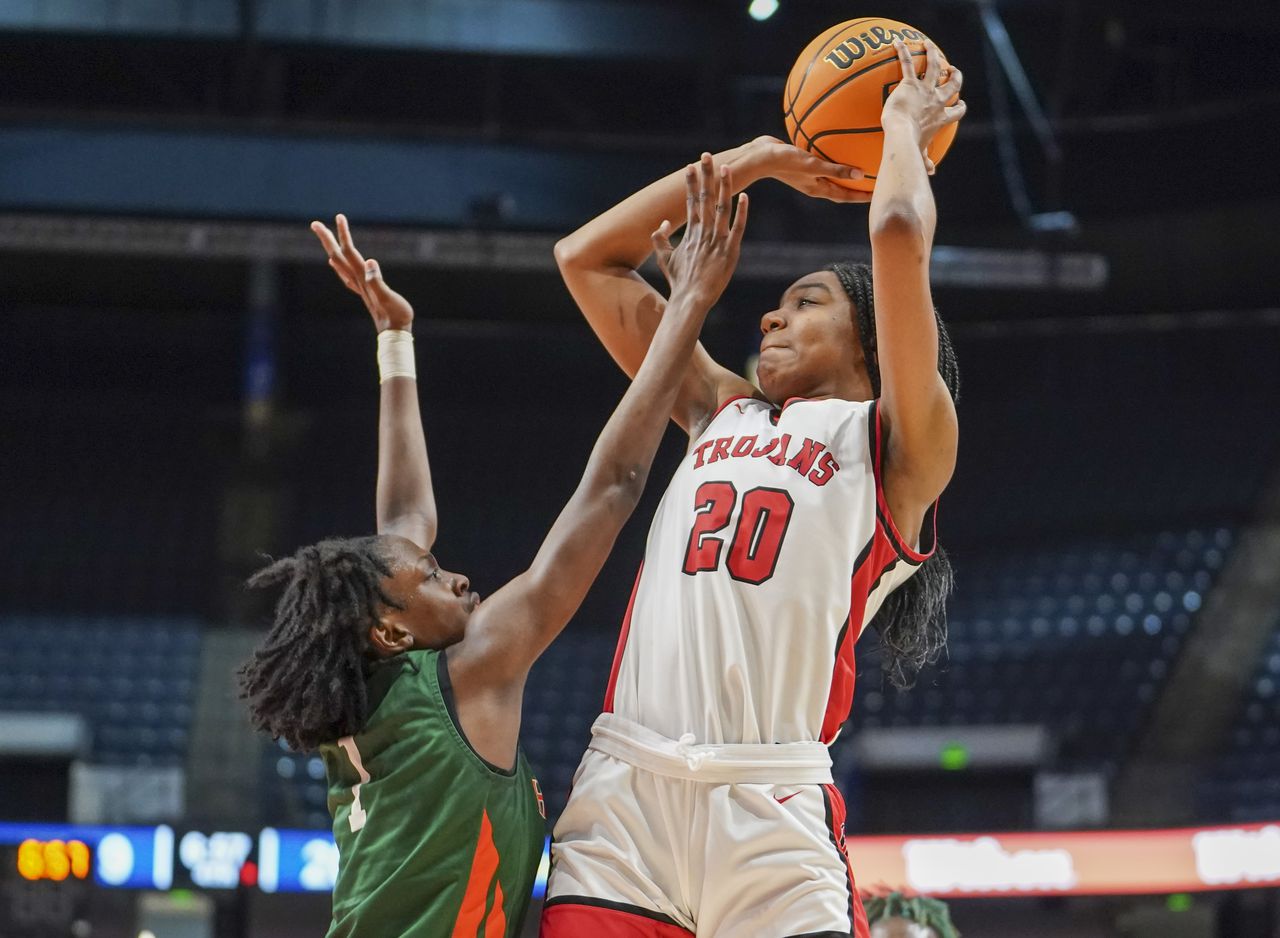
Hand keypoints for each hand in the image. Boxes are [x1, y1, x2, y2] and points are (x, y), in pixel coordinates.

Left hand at [311, 214, 413, 331]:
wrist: (394, 334)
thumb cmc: (396, 316)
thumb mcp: (389, 297)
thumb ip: (377, 280)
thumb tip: (371, 261)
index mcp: (363, 277)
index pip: (350, 251)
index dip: (344, 234)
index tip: (339, 217)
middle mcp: (358, 280)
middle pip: (338, 255)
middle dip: (327, 238)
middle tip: (315, 223)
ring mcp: (360, 286)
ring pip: (340, 263)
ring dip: (332, 248)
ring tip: (325, 238)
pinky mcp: (365, 292)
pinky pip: (346, 275)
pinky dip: (338, 265)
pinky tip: (334, 263)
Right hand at [650, 154, 748, 310]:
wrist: (691, 300)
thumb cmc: (679, 281)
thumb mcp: (664, 259)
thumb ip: (660, 239)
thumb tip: (662, 223)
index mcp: (690, 232)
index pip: (690, 201)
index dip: (691, 182)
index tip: (691, 166)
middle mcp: (703, 232)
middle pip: (705, 198)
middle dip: (705, 175)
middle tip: (705, 156)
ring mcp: (717, 241)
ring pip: (721, 207)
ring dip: (723, 186)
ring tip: (726, 167)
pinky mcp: (730, 251)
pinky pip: (738, 227)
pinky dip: (741, 212)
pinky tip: (745, 196)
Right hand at [742, 135, 869, 203]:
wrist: (758, 156)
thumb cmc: (785, 161)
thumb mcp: (813, 165)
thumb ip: (836, 169)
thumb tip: (861, 174)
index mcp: (818, 189)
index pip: (845, 196)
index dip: (862, 197)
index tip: (879, 196)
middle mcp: (814, 183)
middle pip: (841, 189)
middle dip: (857, 188)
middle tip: (874, 183)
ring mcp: (807, 174)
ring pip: (832, 175)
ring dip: (845, 173)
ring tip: (861, 164)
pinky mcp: (802, 162)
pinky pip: (823, 160)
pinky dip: (833, 157)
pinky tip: (837, 144)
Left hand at [882, 41, 965, 173]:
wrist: (901, 135)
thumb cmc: (909, 147)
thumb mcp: (920, 154)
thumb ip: (926, 161)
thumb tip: (931, 174)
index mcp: (940, 119)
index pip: (956, 112)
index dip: (959, 106)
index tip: (960, 102)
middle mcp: (937, 102)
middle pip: (952, 85)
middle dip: (955, 77)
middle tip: (953, 72)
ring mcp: (925, 90)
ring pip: (935, 67)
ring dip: (934, 54)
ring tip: (930, 46)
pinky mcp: (910, 84)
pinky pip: (908, 64)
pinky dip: (903, 52)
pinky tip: (897, 42)